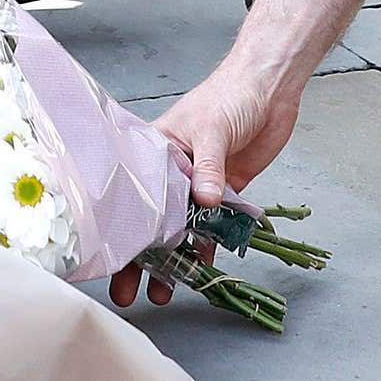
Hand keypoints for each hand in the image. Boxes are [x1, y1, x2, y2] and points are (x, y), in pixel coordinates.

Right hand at [107, 60, 305, 307]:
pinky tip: (201, 271)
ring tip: (165, 293)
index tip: (112, 260)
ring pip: (182, 230)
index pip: (133, 196)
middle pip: (153, 221)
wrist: (268, 88)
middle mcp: (173, 173)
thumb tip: (205, 202)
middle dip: (142, 258)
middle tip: (129, 292)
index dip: (122, 229)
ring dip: (175, 261)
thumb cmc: (229, 96)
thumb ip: (208, 169)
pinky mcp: (226, 192)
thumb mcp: (212, 131)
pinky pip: (214, 227)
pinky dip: (209, 247)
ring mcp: (199, 185)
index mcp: (156, 153)